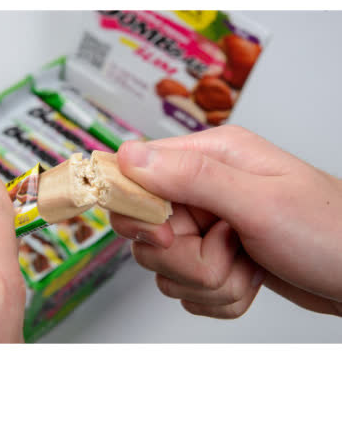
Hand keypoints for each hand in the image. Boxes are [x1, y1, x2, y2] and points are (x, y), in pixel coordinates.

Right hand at [110, 126, 341, 318]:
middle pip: (148, 233)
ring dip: (210, 280)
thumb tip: (128, 156)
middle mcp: (202, 190)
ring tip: (249, 262)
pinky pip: (187, 289)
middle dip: (186, 258)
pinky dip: (219, 295)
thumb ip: (191, 177)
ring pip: (166, 268)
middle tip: (227, 246)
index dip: (141, 212)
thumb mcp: (260, 202)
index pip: (136, 176)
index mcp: (209, 158)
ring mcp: (207, 227)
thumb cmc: (329, 231)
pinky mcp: (212, 259)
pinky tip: (249, 278)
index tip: (171, 234)